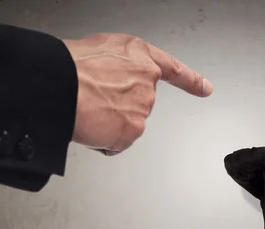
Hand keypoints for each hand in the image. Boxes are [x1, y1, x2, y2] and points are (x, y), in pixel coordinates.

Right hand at [63, 33, 212, 153]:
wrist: (59, 85)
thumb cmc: (71, 66)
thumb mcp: (98, 51)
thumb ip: (117, 65)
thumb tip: (110, 78)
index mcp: (139, 55)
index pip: (172, 69)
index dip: (190, 80)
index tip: (205, 88)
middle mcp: (146, 80)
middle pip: (138, 103)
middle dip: (117, 107)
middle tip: (93, 100)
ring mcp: (142, 107)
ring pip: (127, 124)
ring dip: (109, 123)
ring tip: (87, 110)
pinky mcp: (134, 130)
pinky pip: (118, 142)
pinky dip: (104, 140)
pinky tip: (91, 125)